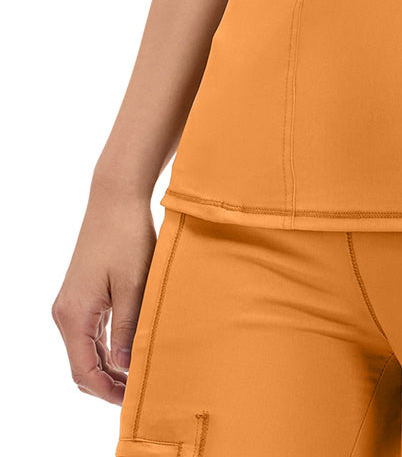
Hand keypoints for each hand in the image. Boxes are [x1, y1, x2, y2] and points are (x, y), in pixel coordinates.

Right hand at [52, 180, 157, 405]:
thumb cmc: (128, 237)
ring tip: (140, 374)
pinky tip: (131, 350)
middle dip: (108, 383)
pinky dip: (107, 347)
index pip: (84, 372)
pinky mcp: (81, 295)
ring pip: (86, 351)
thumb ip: (127, 328)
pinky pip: (91, 333)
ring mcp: (71, 304)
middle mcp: (65, 314)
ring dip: (109, 366)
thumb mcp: (134, 285)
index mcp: (74, 315)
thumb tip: (125, 367)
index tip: (133, 399)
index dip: (108, 391)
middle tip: (140, 391)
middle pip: (82, 366)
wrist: (115, 198)